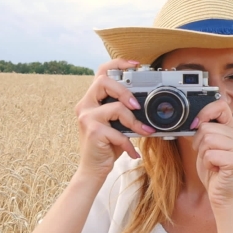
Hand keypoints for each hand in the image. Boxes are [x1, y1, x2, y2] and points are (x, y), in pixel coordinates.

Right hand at [74, 59, 154, 180]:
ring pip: (115, 107)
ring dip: (134, 121)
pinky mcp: (93, 132)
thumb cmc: (107, 144)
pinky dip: (128, 143)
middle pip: (104, 82)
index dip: (118, 63)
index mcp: (92, 99)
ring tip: (144, 131)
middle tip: (137, 105)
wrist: (93, 169)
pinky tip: (132, 152)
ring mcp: (87, 118)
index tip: (136, 64)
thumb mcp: (117, 123)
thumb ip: (124, 111)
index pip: (101, 72)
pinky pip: (118, 132)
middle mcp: (86, 105)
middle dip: (125, 91)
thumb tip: (147, 104)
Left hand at [191, 100, 232, 208]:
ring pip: (207, 139)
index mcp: (232, 130)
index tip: (195, 124)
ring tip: (211, 162)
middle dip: (198, 143)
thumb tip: (191, 119)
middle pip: (206, 127)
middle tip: (206, 155)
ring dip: (202, 154)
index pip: (221, 106)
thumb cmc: (213, 171)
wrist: (221, 195)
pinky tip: (215, 169)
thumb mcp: (206, 147)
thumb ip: (203, 131)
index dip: (204, 112)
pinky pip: (209, 154)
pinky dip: (206, 163)